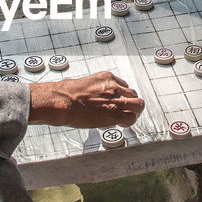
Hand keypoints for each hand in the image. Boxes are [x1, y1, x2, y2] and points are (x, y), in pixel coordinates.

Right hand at [28, 71, 144, 128]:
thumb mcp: (85, 83)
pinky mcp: (114, 113)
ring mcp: (116, 100)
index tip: (119, 101)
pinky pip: (131, 118)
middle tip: (127, 111)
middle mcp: (114, 87)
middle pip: (134, 95)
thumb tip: (94, 95)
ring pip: (138, 105)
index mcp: (107, 78)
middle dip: (131, 104)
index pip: (124, 86)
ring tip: (126, 118)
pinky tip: (122, 124)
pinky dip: (128, 122)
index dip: (123, 96)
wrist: (63, 101)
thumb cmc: (67, 93)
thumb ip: (95, 89)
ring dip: (133, 112)